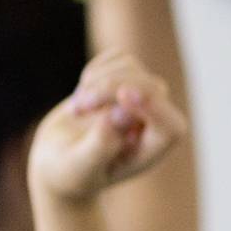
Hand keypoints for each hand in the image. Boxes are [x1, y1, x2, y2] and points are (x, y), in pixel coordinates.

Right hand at [29, 50, 188, 202]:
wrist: (59, 159)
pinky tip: (83, 93)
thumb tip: (121, 114)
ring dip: (98, 81)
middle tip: (78, 108)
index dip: (154, 107)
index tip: (123, 96)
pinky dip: (96, 70)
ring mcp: (142, 97)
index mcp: (152, 150)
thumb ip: (101, 146)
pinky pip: (118, 57)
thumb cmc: (72, 172)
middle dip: (111, 89)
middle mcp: (154, 121)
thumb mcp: (79, 168)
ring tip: (77, 109)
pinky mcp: (126, 78)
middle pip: (151, 88)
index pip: (172, 126)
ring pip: (133, 68)